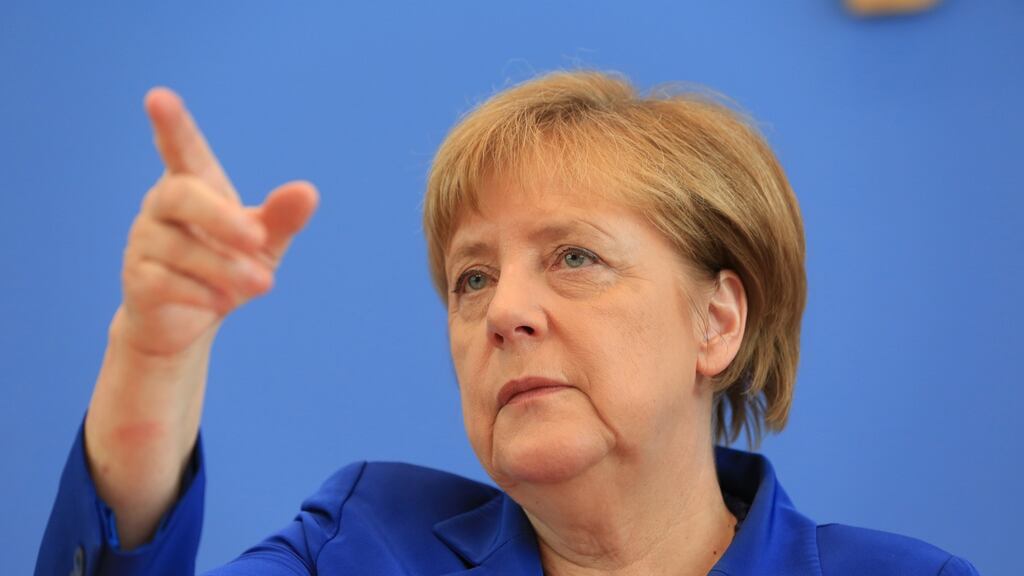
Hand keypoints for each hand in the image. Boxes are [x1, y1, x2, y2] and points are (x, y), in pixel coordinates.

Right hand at [118, 87, 318, 356]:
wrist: (190, 323)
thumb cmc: (228, 268)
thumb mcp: (265, 244)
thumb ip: (282, 217)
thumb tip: (307, 192)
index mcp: (195, 185)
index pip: (182, 149)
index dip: (171, 125)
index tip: (158, 97)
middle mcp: (162, 205)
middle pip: (181, 194)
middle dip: (222, 218)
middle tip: (259, 240)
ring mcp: (144, 241)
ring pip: (180, 248)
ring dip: (226, 268)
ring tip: (262, 284)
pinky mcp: (136, 279)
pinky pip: (165, 282)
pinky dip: (202, 293)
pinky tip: (222, 302)